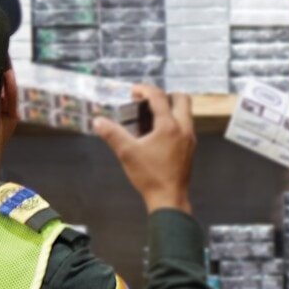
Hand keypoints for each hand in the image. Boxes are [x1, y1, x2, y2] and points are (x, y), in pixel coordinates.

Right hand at [95, 85, 195, 212]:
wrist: (169, 199)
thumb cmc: (151, 177)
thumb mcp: (127, 153)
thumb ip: (112, 134)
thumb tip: (98, 122)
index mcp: (169, 126)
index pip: (159, 96)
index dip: (145, 89)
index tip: (134, 91)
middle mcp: (184, 129)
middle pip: (181, 98)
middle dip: (164, 94)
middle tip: (147, 101)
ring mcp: (190, 138)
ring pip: (185, 112)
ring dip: (170, 108)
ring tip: (150, 117)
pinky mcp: (190, 148)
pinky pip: (185, 126)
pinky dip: (173, 121)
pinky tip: (157, 133)